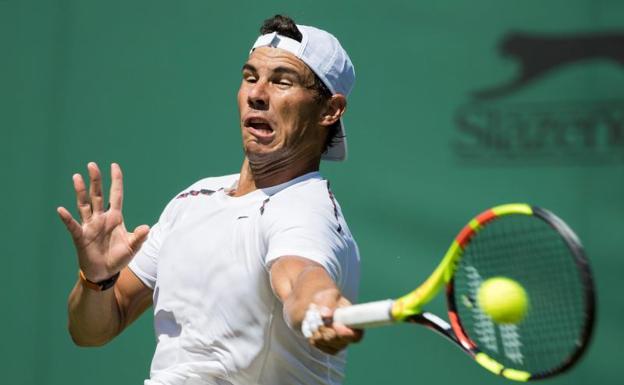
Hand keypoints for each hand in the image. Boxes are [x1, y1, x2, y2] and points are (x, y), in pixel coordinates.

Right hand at [57, 162, 149, 281]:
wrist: (105, 272)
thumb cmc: (119, 258)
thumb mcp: (132, 247)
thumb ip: (139, 237)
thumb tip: (146, 228)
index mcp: (115, 217)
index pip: (116, 195)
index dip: (116, 180)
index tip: (114, 165)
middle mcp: (101, 218)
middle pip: (98, 195)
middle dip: (96, 180)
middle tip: (92, 165)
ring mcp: (90, 225)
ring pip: (84, 204)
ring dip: (81, 191)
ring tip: (77, 177)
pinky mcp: (80, 236)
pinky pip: (73, 225)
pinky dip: (67, 218)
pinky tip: (61, 210)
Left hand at [301, 289, 363, 354]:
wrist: (317, 305)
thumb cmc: (327, 298)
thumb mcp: (329, 295)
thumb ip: (329, 303)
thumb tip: (325, 314)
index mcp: (354, 323)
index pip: (356, 336)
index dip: (346, 334)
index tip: (335, 324)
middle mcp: (347, 337)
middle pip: (336, 340)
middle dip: (324, 328)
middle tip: (318, 315)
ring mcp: (336, 344)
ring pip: (323, 342)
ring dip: (315, 329)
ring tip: (314, 316)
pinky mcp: (325, 347)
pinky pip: (315, 343)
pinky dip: (311, 333)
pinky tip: (312, 324)